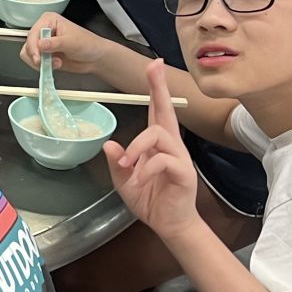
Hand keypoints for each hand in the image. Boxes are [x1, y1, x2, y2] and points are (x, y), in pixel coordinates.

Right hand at [19, 13, 111, 77]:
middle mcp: (43, 30)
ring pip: (28, 54)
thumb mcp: (71, 42)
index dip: (33, 46)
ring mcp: (43, 44)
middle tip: (47, 62)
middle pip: (28, 44)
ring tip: (56, 63)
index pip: (33, 33)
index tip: (38, 58)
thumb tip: (39, 45)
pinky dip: (42, 66)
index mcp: (48, 20)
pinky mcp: (44, 55)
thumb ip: (54, 44)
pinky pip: (34, 63)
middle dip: (37, 56)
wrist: (94, 58)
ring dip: (40, 62)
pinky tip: (56, 64)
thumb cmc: (87, 44)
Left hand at [102, 60, 202, 242]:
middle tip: (154, 67)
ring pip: (158, 134)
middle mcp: (170, 145)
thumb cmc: (151, 200)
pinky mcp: (183, 173)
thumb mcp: (125, 180)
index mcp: (157, 144)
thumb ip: (117, 162)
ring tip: (127, 165)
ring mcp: (179, 157)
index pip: (156, 111)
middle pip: (166, 111)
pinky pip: (164, 160)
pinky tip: (138, 181)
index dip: (155, 89)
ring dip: (137, 147)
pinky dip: (145, 168)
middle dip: (159, 88)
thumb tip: (108, 144)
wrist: (169, 225)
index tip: (154, 65)